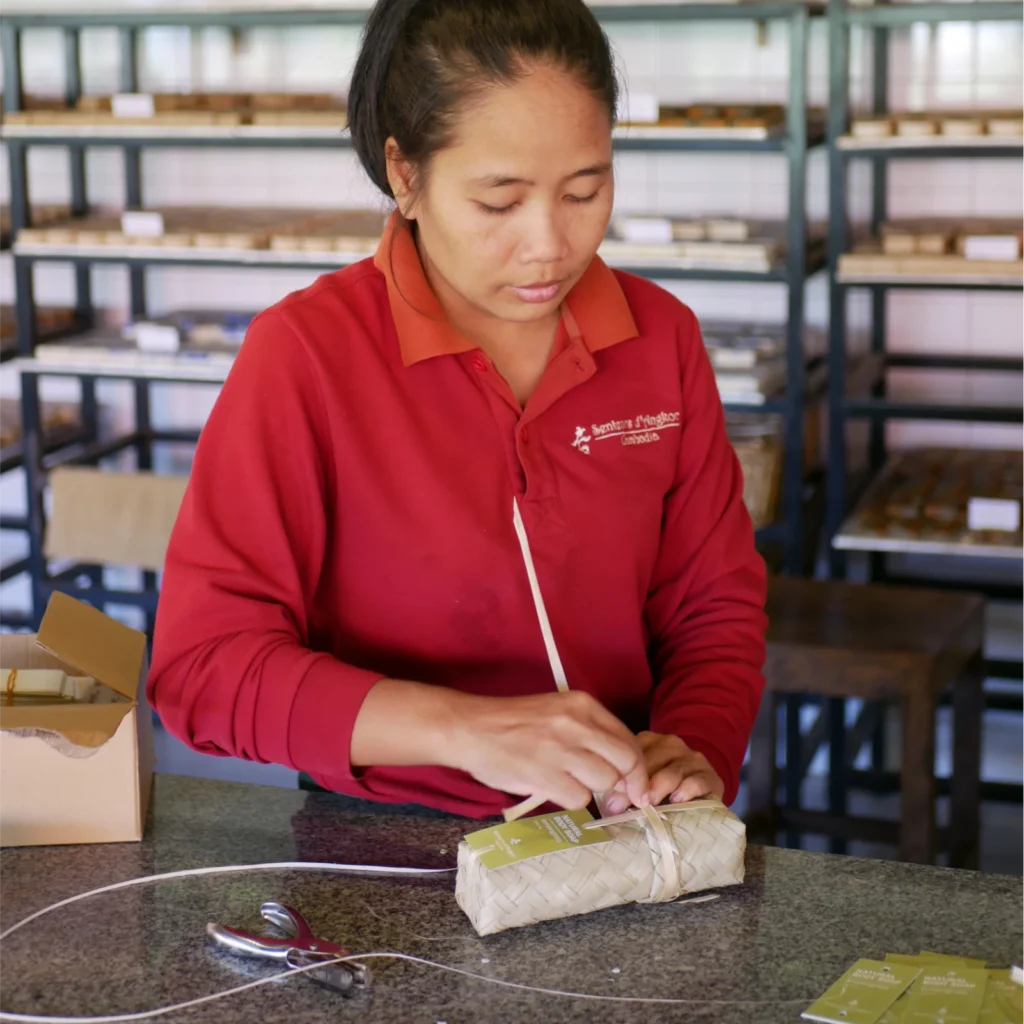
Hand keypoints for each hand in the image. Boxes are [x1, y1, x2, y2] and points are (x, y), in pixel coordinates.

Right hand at [448, 690, 648, 811]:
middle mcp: (577, 723)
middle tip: (615, 798)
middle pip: (626, 762)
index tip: (634, 786)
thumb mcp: (557, 712)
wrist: (470, 727)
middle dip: (626, 784)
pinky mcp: (546, 774)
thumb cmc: (513, 723)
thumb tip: (620, 771)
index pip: (629, 739)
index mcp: (582, 704)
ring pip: (605, 781)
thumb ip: (588, 733)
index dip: (636, 768)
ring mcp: (562, 749)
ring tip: (570, 785)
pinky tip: (552, 789)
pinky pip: (579, 799)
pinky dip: (570, 800)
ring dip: (593, 791)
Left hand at [602, 732, 723, 814]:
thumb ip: (624, 789)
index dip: (619, 778)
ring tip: (646, 804)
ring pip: (672, 771)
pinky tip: (677, 800)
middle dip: (634, 786)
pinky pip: (697, 781)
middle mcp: (670, 745)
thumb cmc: (662, 788)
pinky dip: (686, 790)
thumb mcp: (642, 783)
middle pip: (649, 762)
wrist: (702, 785)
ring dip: (657, 788)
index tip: (609, 801)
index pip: (631, 754)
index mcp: (648, 742)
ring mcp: (691, 758)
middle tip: (622, 808)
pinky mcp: (709, 775)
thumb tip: (608, 808)